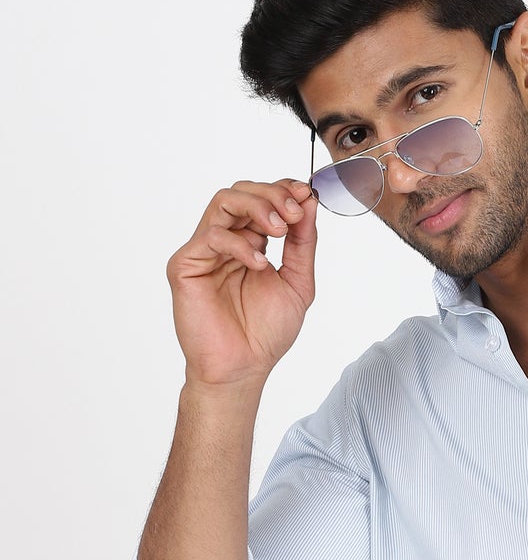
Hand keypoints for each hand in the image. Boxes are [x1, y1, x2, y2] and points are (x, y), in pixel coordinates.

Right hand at [167, 178, 316, 390]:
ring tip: (279, 230)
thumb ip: (303, 243)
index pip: (261, 200)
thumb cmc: (265, 333)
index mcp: (249, 243)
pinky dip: (240, 245)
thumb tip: (308, 202)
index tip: (306, 196)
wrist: (243, 368)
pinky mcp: (186, 264)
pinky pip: (211, 236)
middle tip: (293, 213)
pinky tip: (259, 265)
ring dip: (256, 207)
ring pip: (223, 202)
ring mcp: (204, 251)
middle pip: (241, 192)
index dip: (283, 191)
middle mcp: (225, 242)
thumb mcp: (298, 282)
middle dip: (272, 195)